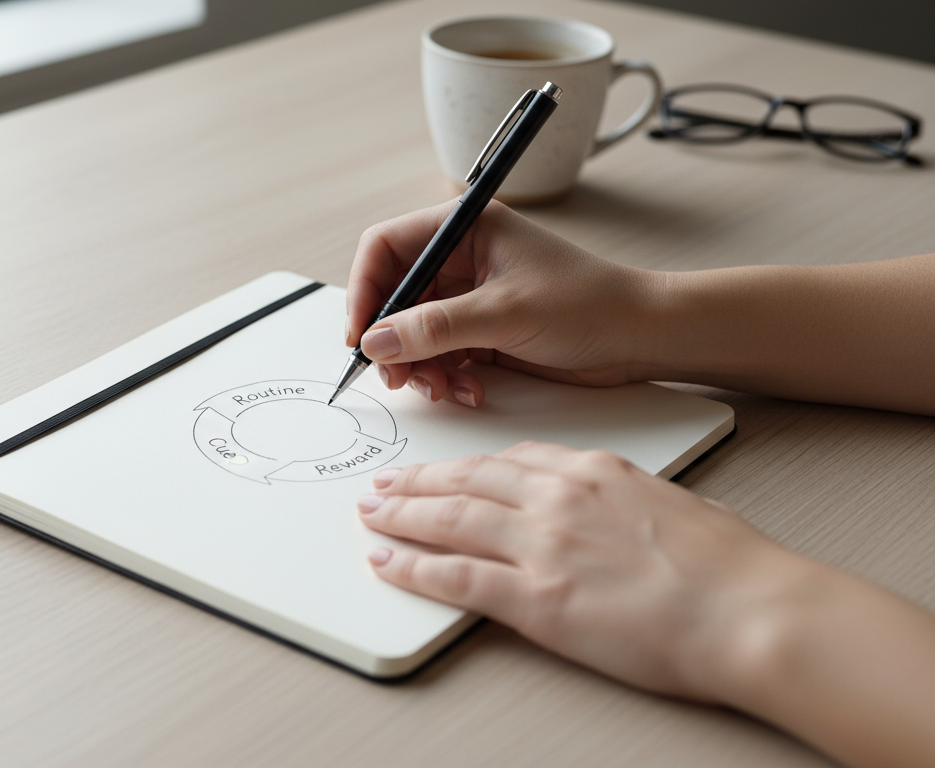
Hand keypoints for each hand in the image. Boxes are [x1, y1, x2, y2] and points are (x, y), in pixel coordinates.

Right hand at [345, 200, 664, 405]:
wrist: (640, 338)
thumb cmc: (590, 304)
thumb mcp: (505, 313)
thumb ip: (435, 327)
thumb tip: (376, 341)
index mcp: (465, 228)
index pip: (387, 247)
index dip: (365, 289)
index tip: (361, 333)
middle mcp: (461, 259)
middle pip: (393, 295)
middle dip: (390, 339)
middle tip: (394, 375)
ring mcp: (469, 297)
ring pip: (411, 332)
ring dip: (418, 365)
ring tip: (440, 387)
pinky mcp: (480, 331)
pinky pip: (438, 354)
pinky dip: (443, 376)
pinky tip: (468, 389)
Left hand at [357, 441, 804, 700]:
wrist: (754, 610)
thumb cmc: (733, 568)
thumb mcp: (672, 507)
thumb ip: (623, 504)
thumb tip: (606, 519)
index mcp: (594, 472)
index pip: (511, 460)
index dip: (466, 467)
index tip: (443, 471)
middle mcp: (559, 497)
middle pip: (467, 480)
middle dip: (418, 481)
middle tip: (384, 484)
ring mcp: (542, 544)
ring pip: (450, 519)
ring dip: (402, 516)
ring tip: (371, 515)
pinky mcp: (535, 598)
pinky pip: (455, 577)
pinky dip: (412, 569)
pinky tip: (387, 564)